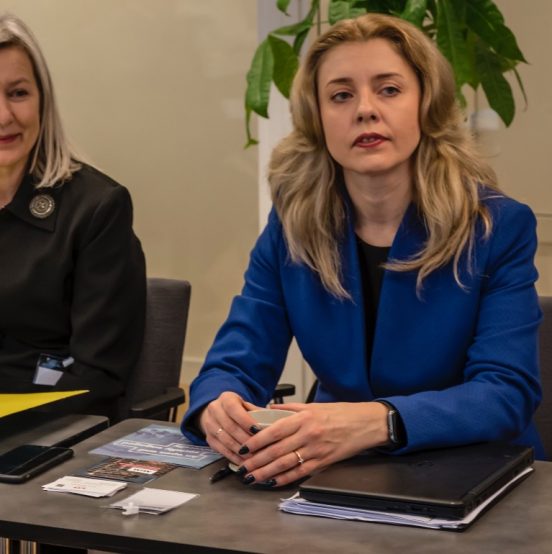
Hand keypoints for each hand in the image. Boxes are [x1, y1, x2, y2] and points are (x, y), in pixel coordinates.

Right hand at [199, 391, 264, 466]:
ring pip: (226, 440)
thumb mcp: (246, 405)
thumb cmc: (237, 409)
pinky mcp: (209, 439)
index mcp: (226, 398)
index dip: (246, 421)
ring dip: (241, 451)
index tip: (258, 431)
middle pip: (230, 427)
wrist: (218, 412)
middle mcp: (214, 410)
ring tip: (254, 457)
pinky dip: (234, 457)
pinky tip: (244, 461)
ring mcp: (209, 425)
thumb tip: (273, 423)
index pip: (234, 409)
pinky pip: (222, 450)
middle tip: (259, 448)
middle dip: (246, 439)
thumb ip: (258, 412)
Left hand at [235, 401, 389, 486]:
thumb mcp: (313, 405)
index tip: (244, 446)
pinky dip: (285, 479)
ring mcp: (316, 450)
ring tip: (252, 477)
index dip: (257, 440)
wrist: (366, 424)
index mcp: (304, 418)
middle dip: (257, 460)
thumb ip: (289, 409)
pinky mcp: (323, 463)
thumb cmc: (341, 413)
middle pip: (277, 450)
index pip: (274, 430)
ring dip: (266, 473)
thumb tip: (268, 410)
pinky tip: (273, 482)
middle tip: (242, 467)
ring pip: (286, 464)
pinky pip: (300, 473)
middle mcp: (309, 434)